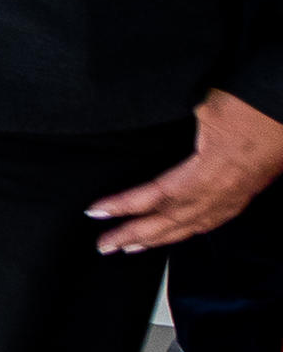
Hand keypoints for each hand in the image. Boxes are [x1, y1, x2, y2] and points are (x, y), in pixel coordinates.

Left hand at [92, 90, 282, 254]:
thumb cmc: (254, 105)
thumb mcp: (209, 108)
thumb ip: (184, 125)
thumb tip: (157, 124)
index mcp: (211, 173)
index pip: (158, 196)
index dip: (125, 206)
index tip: (97, 211)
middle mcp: (223, 192)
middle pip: (172, 221)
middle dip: (136, 235)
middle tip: (104, 246)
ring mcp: (236, 196)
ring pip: (192, 226)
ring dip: (159, 239)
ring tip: (131, 247)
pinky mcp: (245, 193)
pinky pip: (211, 221)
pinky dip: (187, 231)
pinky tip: (177, 234)